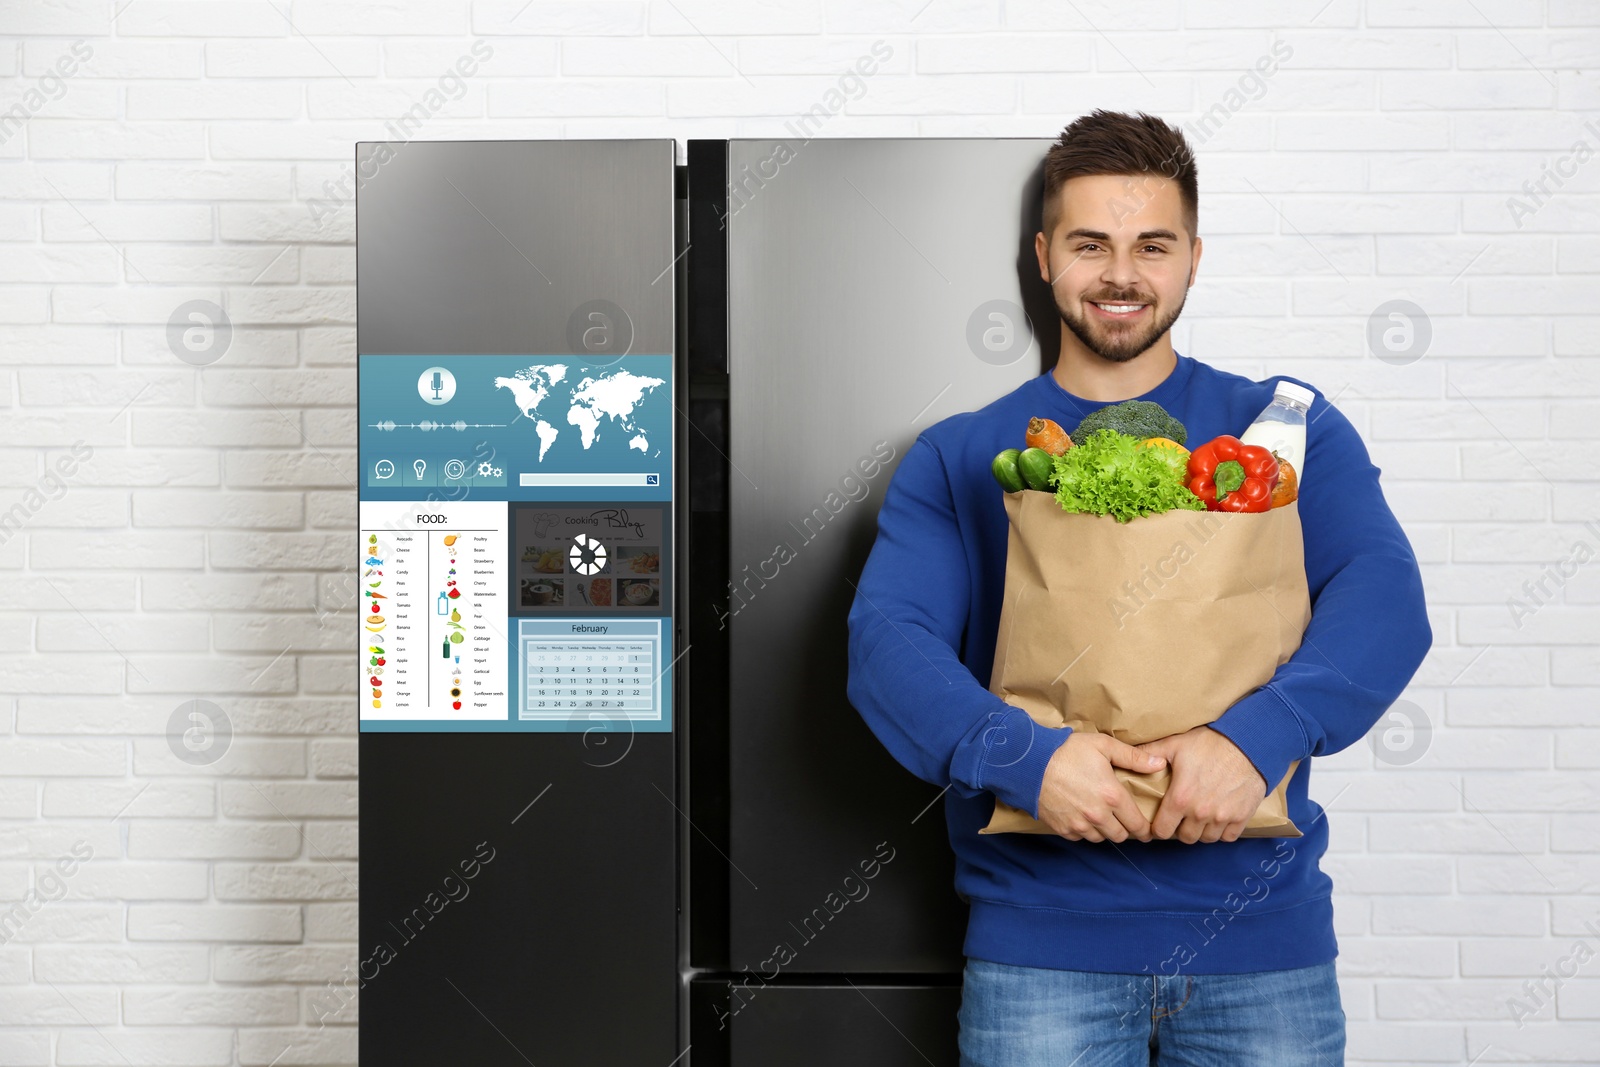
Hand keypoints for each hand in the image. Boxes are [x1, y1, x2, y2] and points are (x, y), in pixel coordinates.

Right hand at [1037, 732, 1166, 843]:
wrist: (1029, 762)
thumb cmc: (1066, 751)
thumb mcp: (1102, 746)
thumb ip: (1133, 757)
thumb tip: (1159, 764)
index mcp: (1112, 796)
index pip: (1137, 824)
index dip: (1145, 829)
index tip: (1147, 829)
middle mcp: (1098, 815)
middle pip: (1121, 836)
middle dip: (1125, 829)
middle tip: (1124, 820)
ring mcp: (1079, 824)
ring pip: (1101, 838)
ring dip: (1105, 830)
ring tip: (1103, 817)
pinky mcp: (1063, 828)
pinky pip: (1080, 837)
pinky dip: (1084, 830)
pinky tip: (1083, 816)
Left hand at [1137, 726, 1266, 843]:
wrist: (1248, 743)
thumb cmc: (1210, 742)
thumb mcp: (1174, 744)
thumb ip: (1149, 753)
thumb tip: (1127, 758)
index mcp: (1180, 799)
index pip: (1161, 831)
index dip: (1158, 828)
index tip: (1160, 821)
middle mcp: (1200, 813)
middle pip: (1184, 837)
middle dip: (1180, 829)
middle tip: (1180, 817)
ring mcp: (1222, 817)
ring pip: (1206, 839)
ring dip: (1201, 831)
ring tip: (1199, 817)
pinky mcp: (1242, 817)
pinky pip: (1228, 837)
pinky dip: (1222, 831)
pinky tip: (1217, 818)